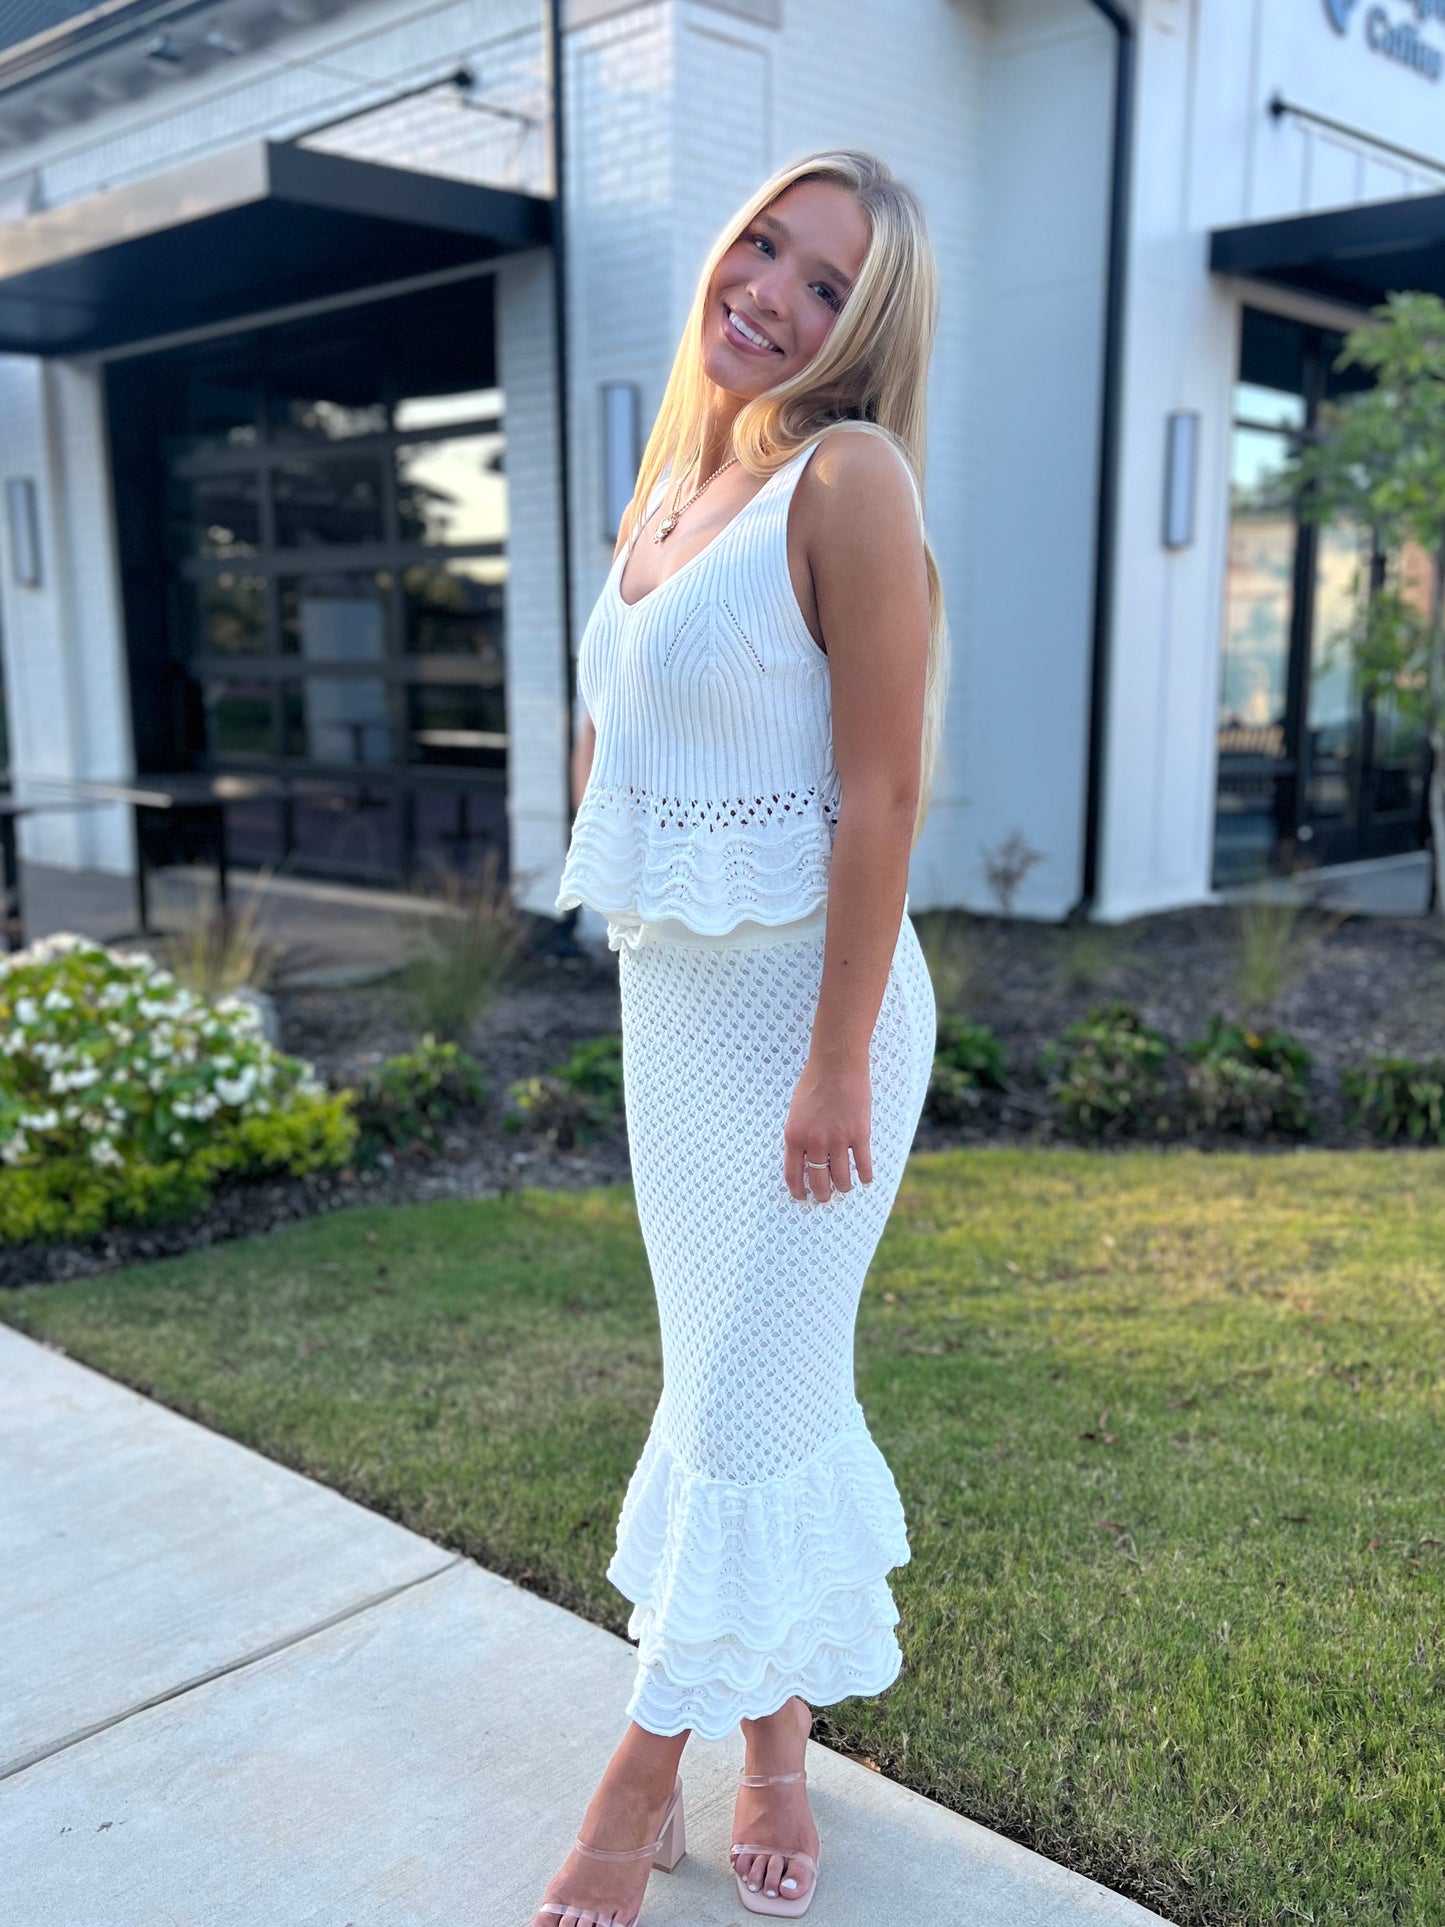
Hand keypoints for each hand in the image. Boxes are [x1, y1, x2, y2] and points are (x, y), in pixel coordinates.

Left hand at [783, 1052, 873, 1202]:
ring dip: (843, 1187)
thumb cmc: (813, 1082)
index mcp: (794, 1137)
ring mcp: (838, 1140)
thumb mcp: (795, 1111)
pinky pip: (863, 1165)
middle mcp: (814, 1143)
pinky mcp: (859, 1135)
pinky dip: (865, 1176)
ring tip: (844, 1188)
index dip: (798, 1191)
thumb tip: (804, 1158)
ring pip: (841, 1178)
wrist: (836, 1064)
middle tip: (825, 1197)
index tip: (802, 1197)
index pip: (793, 1175)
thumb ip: (799, 1135)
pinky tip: (865, 1180)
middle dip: (822, 1194)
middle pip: (818, 1181)